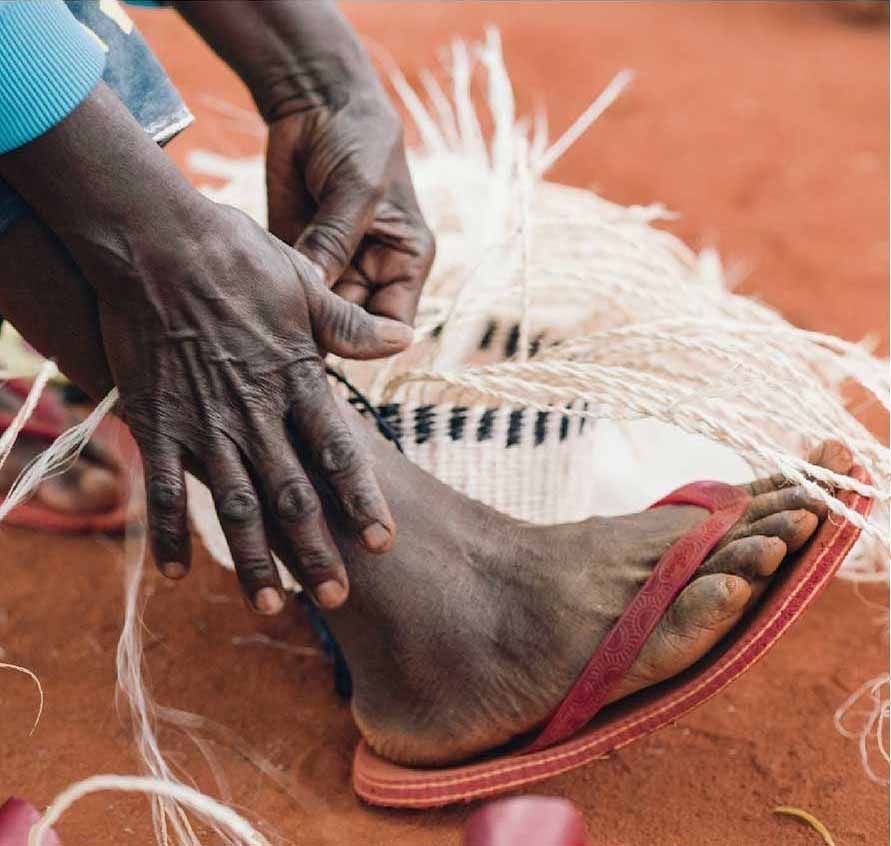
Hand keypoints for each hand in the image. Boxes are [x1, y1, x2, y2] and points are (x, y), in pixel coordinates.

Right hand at [95, 199, 412, 611]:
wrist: (157, 243)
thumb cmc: (236, 259)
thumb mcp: (305, 287)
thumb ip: (351, 326)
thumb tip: (404, 340)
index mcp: (297, 381)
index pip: (338, 454)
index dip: (361, 501)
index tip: (382, 544)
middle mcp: (254, 413)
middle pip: (291, 496)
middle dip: (314, 552)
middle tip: (335, 599)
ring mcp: (203, 423)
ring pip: (233, 506)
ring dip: (252, 559)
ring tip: (270, 606)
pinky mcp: (155, 421)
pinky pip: (161, 488)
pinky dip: (169, 531)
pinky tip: (179, 573)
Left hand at [176, 0, 434, 322]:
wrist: (318, 101)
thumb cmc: (358, 139)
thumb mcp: (356, 191)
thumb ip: (336, 243)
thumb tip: (314, 298)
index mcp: (406, 262)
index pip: (394, 325)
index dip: (369, 341)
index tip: (333, 342)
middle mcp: (374, 273)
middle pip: (353, 327)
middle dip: (326, 333)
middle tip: (288, 336)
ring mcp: (335, 268)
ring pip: (319, 315)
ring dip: (297, 318)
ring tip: (267, 319)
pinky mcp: (300, 258)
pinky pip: (291, 291)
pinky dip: (275, 297)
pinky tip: (254, 297)